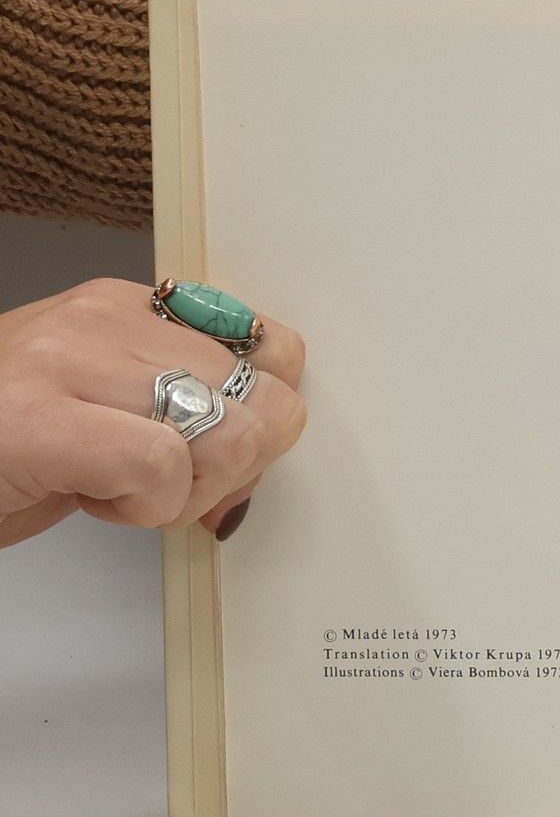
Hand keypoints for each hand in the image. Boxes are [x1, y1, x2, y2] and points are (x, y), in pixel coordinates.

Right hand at [0, 279, 306, 549]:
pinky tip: (95, 501)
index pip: (275, 349)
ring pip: (227, 433)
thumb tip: (271, 437)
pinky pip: (162, 466)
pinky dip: (146, 508)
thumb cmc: (0, 450)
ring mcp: (69, 360)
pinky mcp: (43, 417)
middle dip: (234, 468)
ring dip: (188, 493)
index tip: (217, 459)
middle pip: (262, 400)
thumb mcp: (106, 408)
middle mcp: (103, 319)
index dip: (264, 421)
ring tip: (122, 493)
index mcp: (127, 307)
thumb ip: (186, 405)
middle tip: (166, 489)